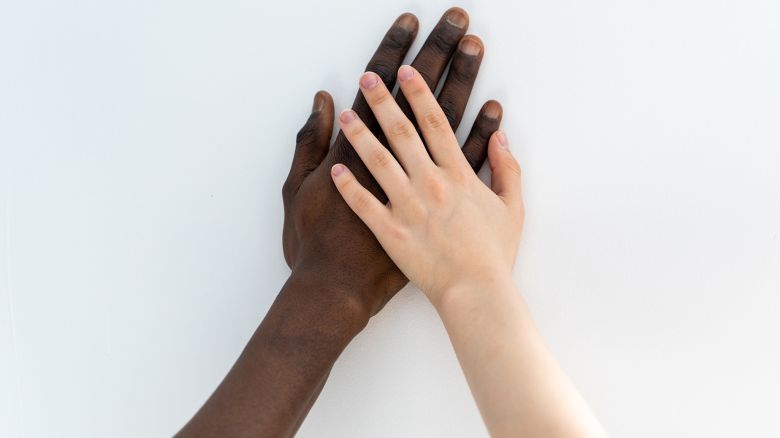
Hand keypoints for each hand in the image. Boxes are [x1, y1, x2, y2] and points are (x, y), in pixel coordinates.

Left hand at [329, 64, 607, 437]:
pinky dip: (348, 186)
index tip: (406, 72)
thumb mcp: (512, 207)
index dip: (419, 94)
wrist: (476, 293)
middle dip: (382, 102)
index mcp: (457, 174)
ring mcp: (407, 207)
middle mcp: (430, 183)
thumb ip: (507, 167)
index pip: (435, 123)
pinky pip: (363, 204)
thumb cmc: (494, 254)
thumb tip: (501, 135)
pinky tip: (334, 170)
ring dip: (359, 135)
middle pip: (401, 133)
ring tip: (346, 114)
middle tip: (367, 78)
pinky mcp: (389, 231)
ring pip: (378, 162)